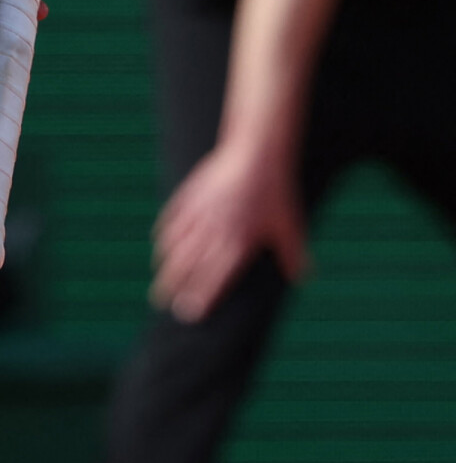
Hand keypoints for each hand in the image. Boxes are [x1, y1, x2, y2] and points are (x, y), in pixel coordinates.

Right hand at [149, 139, 308, 322]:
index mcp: (237, 243)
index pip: (214, 277)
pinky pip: (173, 217)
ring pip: (176, 243)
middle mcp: (214, 231)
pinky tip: (159, 242)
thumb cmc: (275, 190)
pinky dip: (164, 232)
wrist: (256, 150)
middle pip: (188, 264)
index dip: (200, 296)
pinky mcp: (192, 193)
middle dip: (174, 285)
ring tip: (159, 278)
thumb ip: (293, 254)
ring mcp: (200, 211)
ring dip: (166, 263)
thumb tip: (302, 279)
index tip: (188, 312)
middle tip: (162, 301)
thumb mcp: (289, 224)